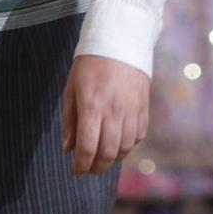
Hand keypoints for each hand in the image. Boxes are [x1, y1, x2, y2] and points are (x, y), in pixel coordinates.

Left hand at [62, 54, 150, 175]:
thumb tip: (68, 148)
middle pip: (108, 152)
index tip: (76, 171)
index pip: (87, 147)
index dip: (81, 165)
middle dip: (97, 167)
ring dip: (113, 158)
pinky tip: (120, 143)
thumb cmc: (90, 66)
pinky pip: (139, 135)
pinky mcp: (143, 106)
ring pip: (125, 147)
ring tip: (104, 158)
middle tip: (89, 169)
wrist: (120, 42)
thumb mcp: (72, 90)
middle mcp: (114, 111)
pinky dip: (129, 145)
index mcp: (92, 107)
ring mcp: (132, 110)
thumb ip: (70, 121)